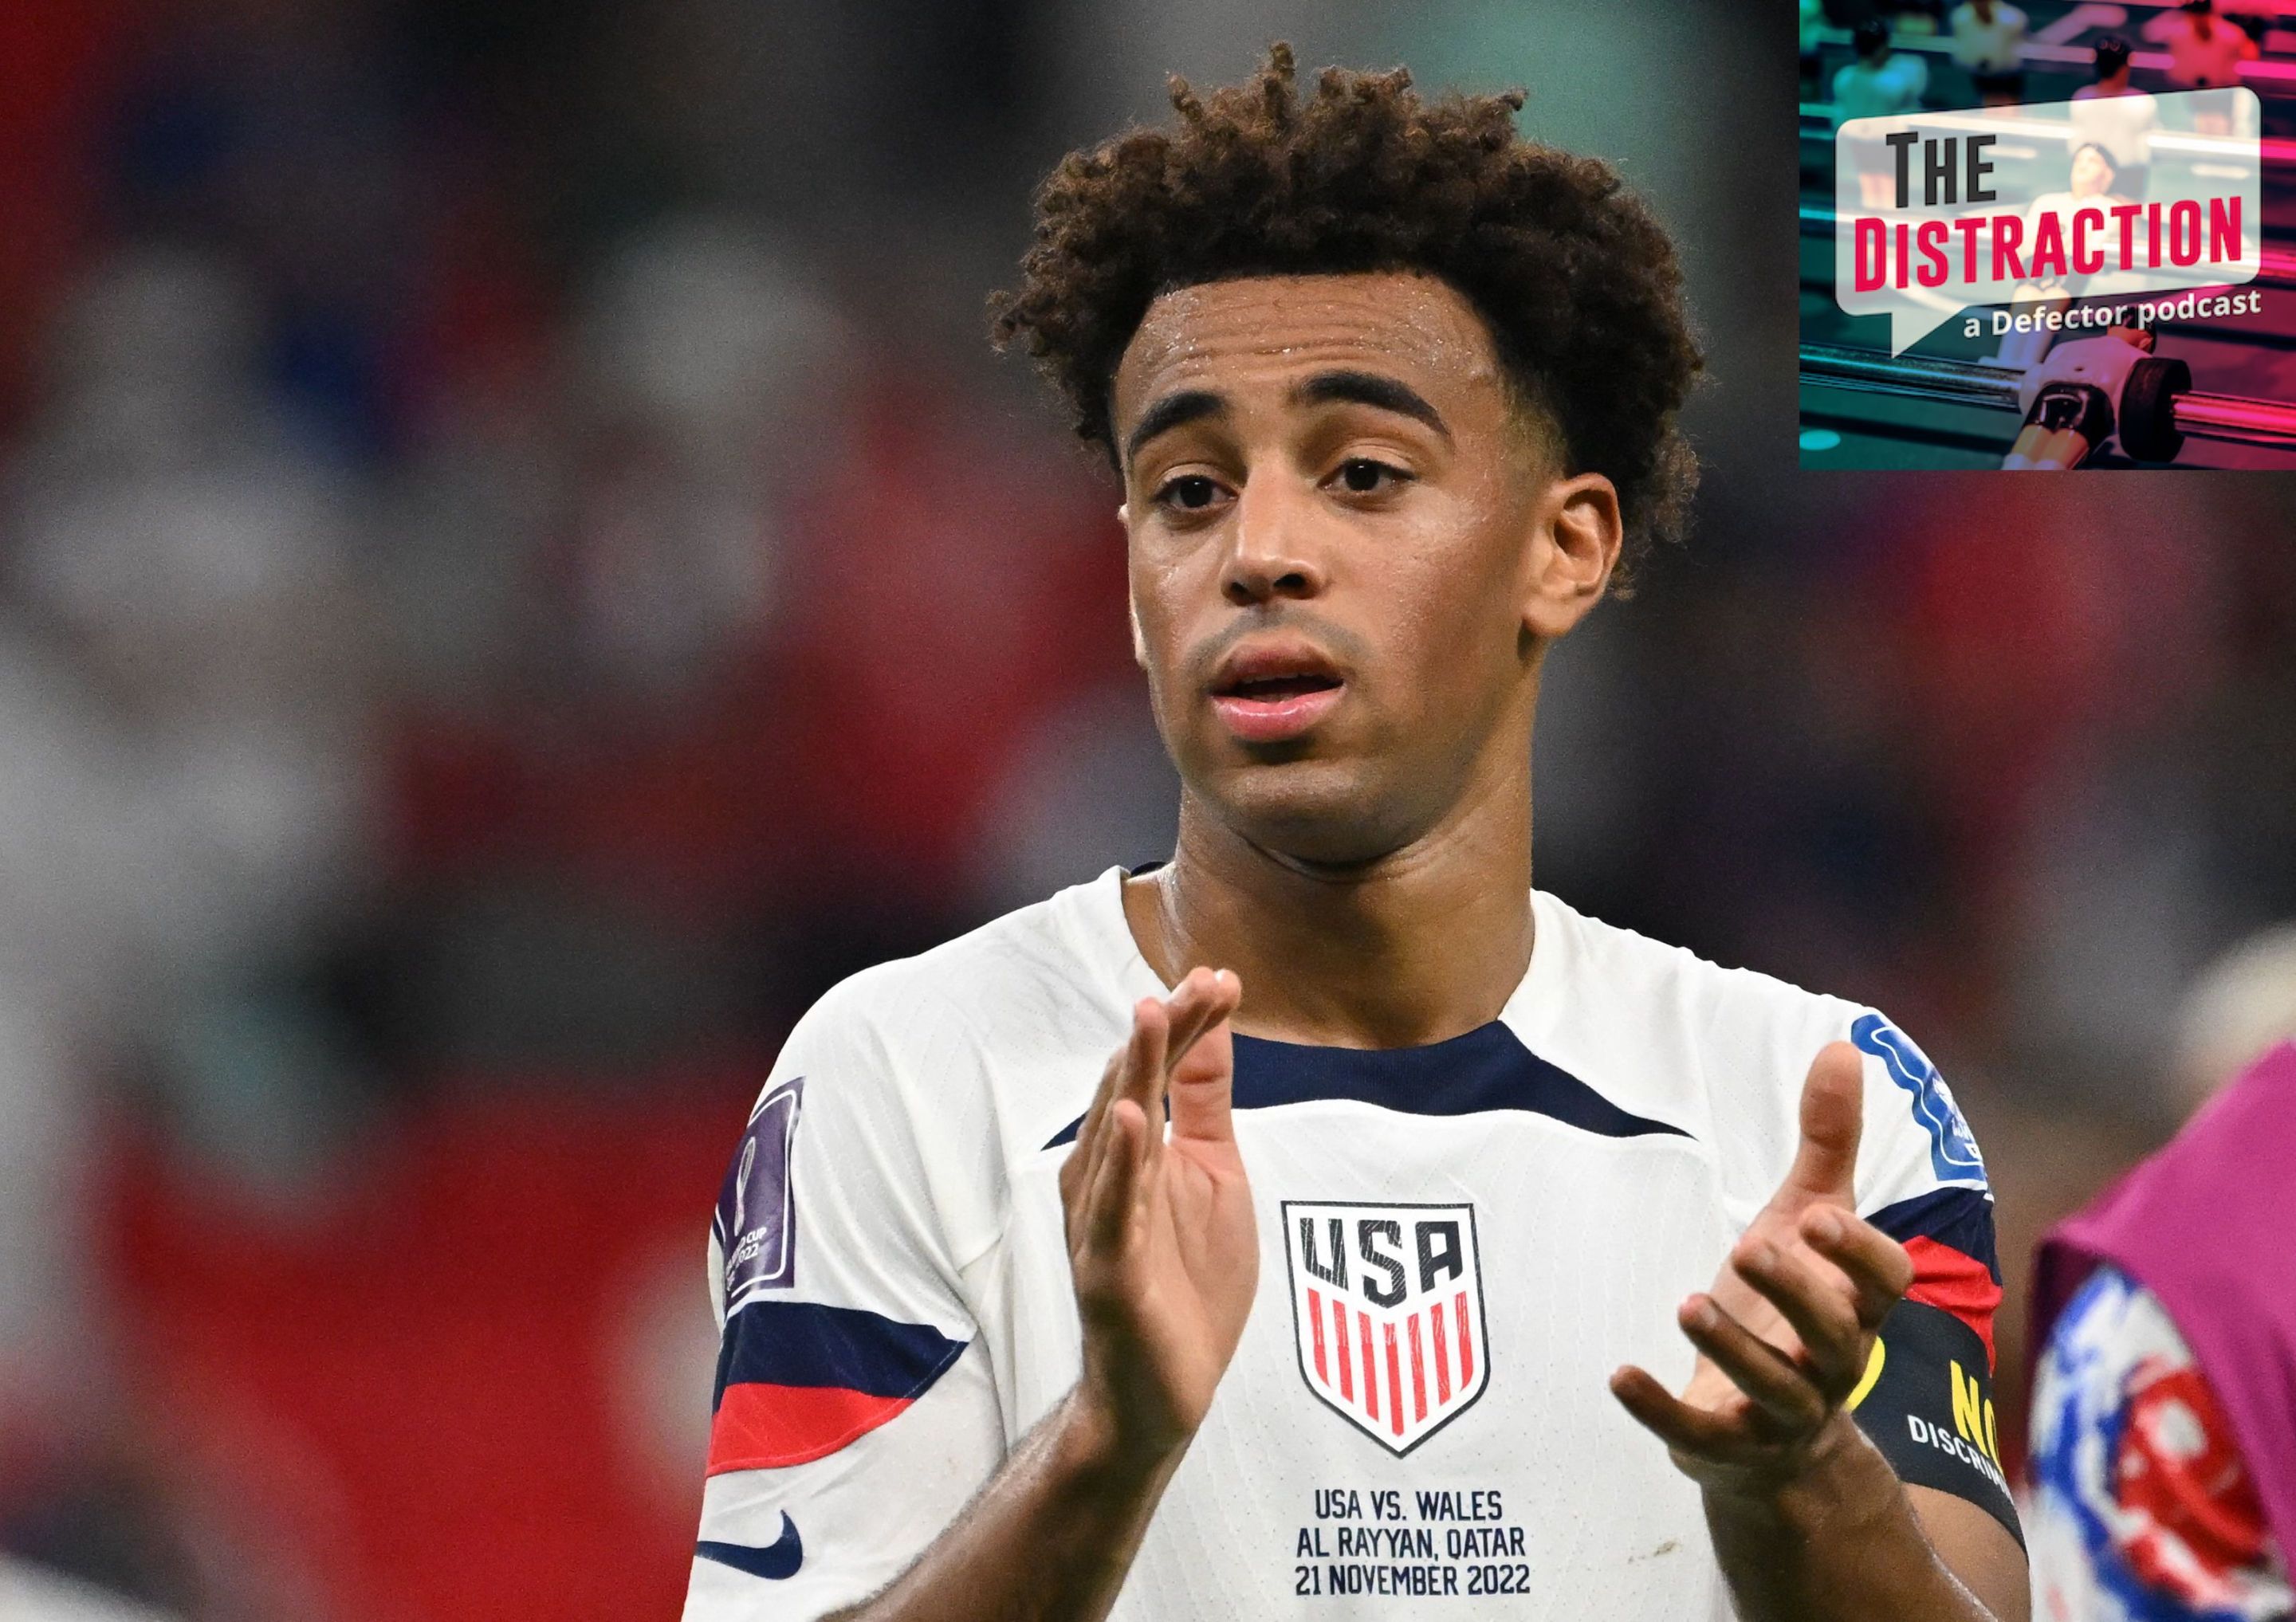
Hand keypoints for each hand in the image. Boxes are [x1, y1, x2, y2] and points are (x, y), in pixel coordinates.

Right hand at [1060, 967, 1255, 1463]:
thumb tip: (1211, 1024)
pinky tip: (1136, 1121)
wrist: (1163, 1392)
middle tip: (1197, 980)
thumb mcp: (1214, 1175)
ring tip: (1154, 1017)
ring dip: (1134, 1073)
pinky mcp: (1108, 1269)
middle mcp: (1106, 1174)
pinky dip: (1123, 1164)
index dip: (1189, 1023)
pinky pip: (1113, 1211)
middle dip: (1167, 1031)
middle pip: (1134, 1087)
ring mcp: (1101, 1221)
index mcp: (1134, 1150)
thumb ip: (1206, 1101)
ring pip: (1116, 1135)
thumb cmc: (1187, 1282)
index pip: (1158, 1070)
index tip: (1223, 976)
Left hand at [1609, 1042, 1914, 1499]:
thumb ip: (1826, 1143)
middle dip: (1798, 1293)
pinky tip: (1618, 1375)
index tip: (1818, 1215)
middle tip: (1751, 1247)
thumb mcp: (1807, 1224)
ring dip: (1733, 1348)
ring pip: (1776, 1390)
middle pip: (1837, 1336)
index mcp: (1857, 1307)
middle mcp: (1833, 1365)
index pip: (1888, 1284)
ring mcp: (1785, 1414)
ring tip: (1688, 1302)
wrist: (1777, 1441)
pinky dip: (1660, 1410)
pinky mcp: (1728, 1448)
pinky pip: (1700, 1436)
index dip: (1859, 1253)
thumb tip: (1844, 1045)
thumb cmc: (1794, 1308)